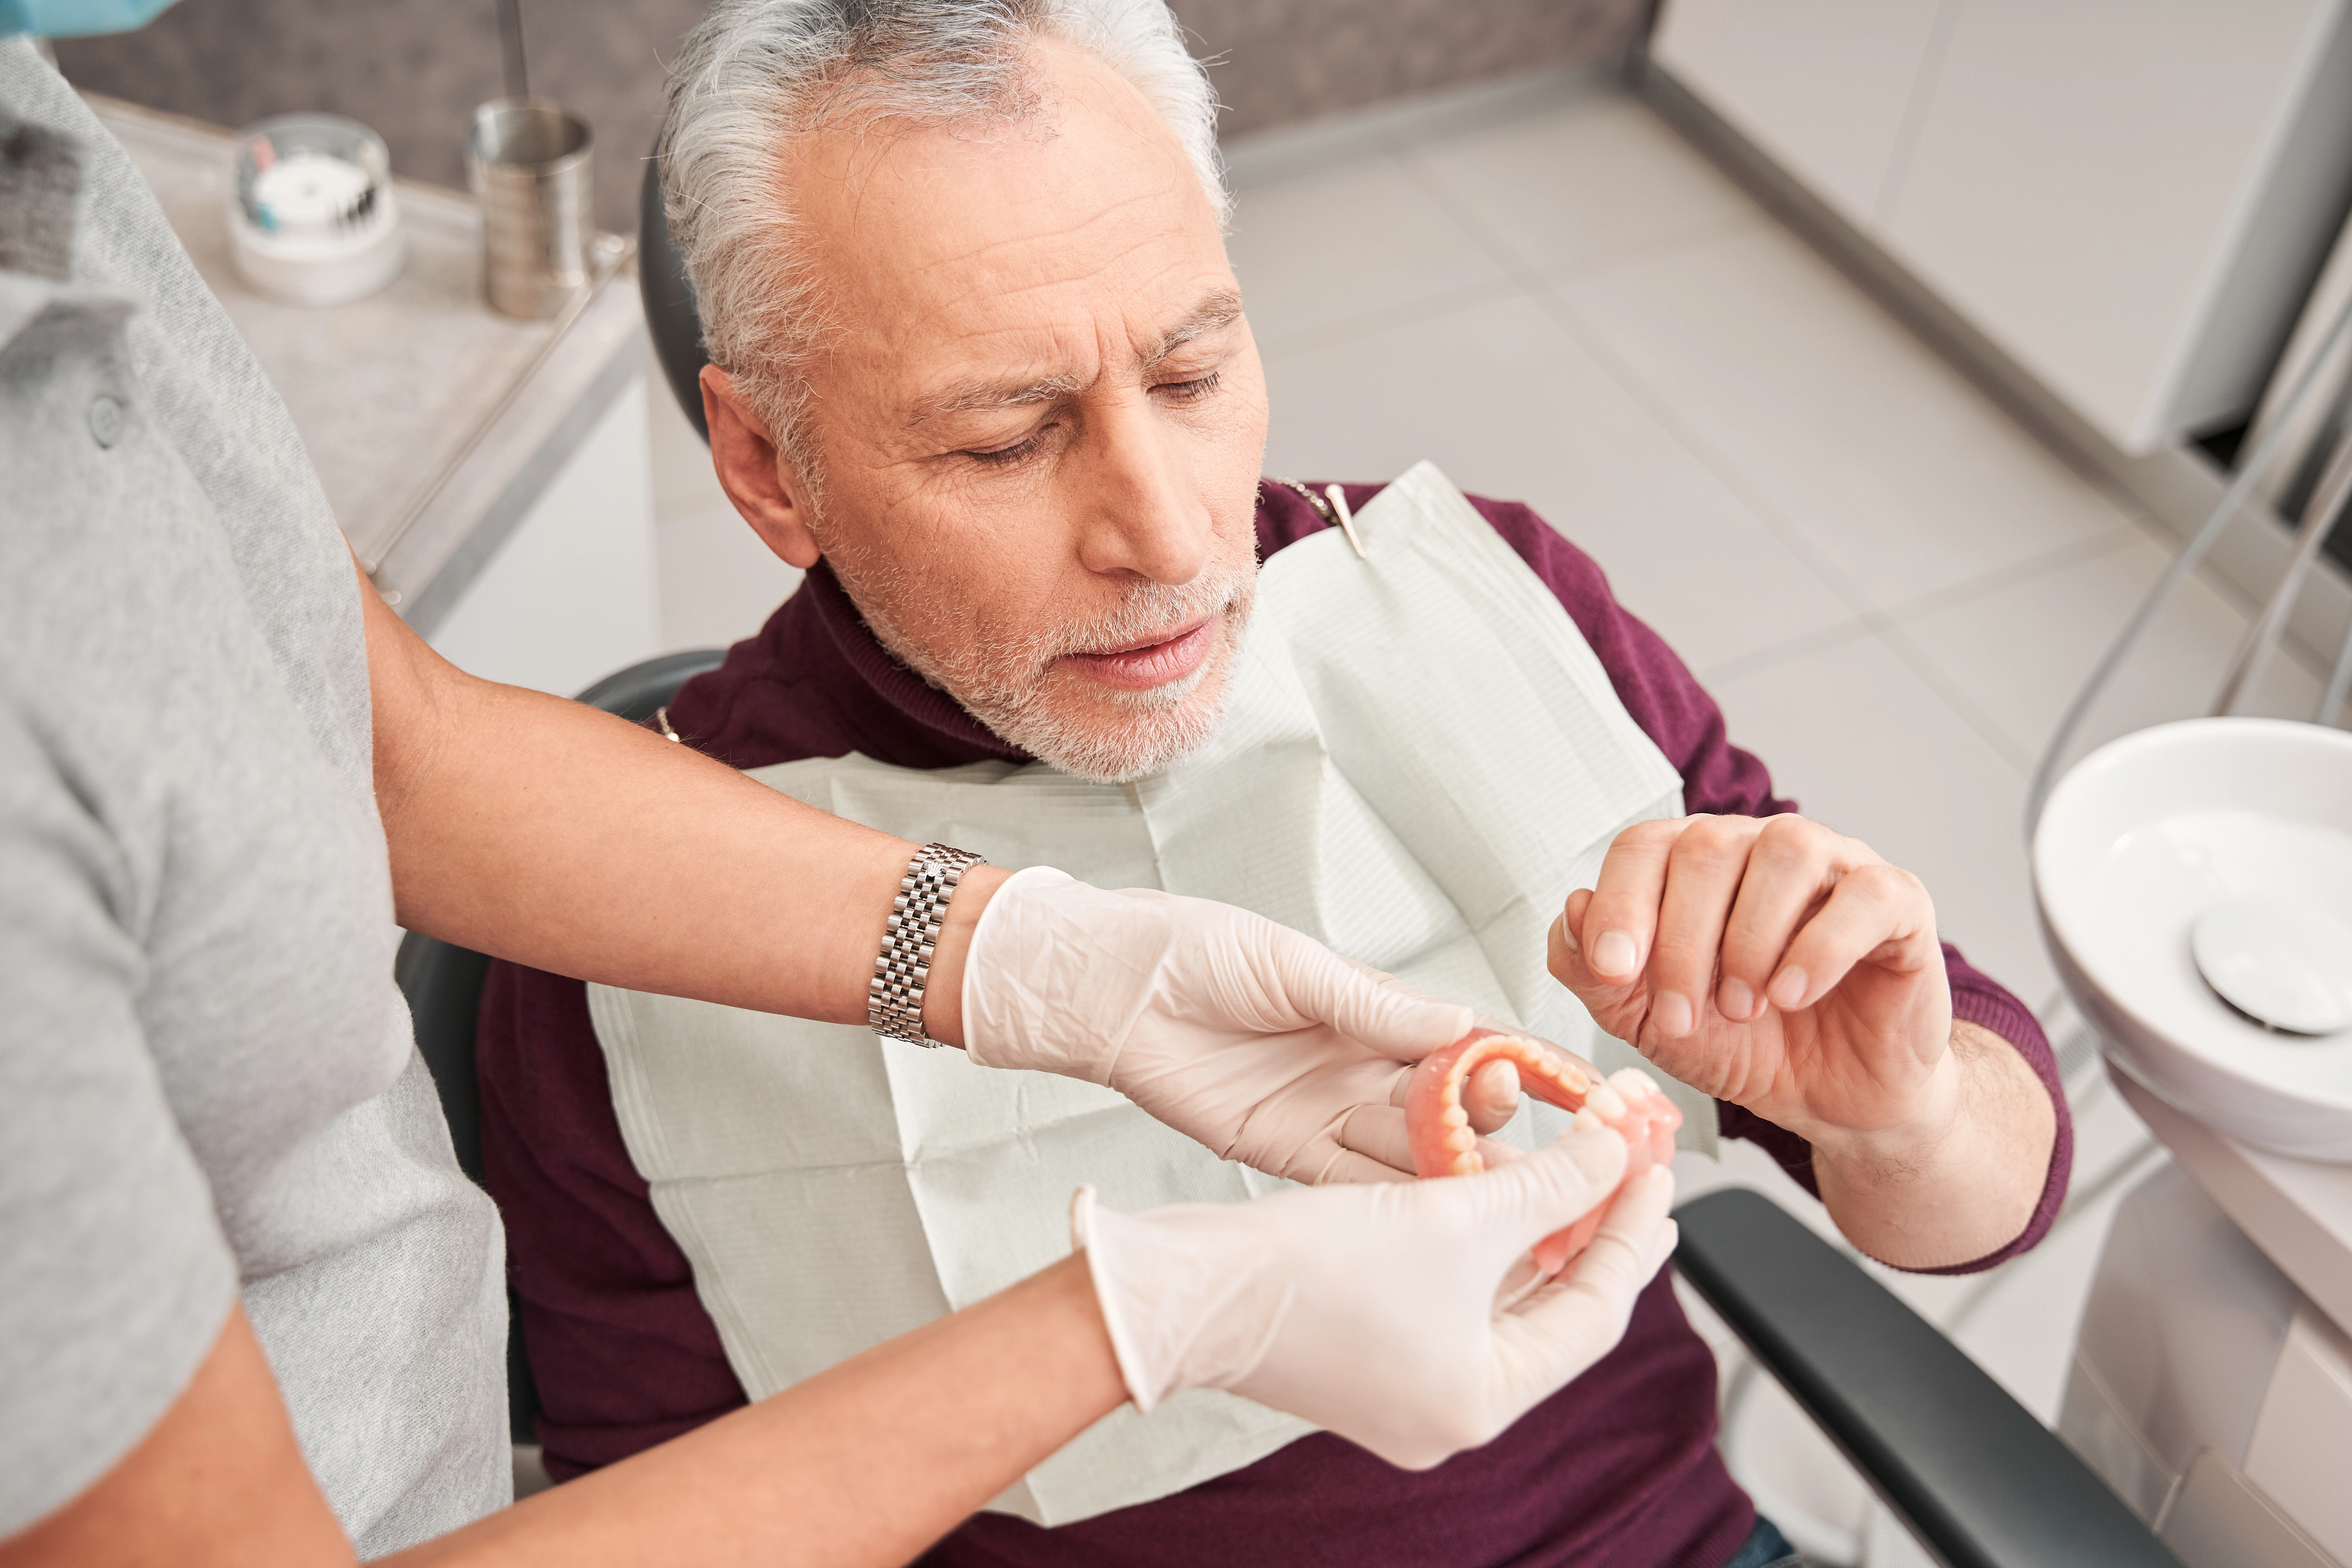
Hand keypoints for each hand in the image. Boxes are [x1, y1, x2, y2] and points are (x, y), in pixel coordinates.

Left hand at [958, 868, 1522, 1183]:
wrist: (1110, 986)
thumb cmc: (1194, 951)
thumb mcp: (1291, 966)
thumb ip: (1372, 1006)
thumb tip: (1461, 1025)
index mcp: (1375, 1011)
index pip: (1468, 1041)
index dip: (1523, 1063)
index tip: (1584, 1087)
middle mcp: (1361, 1067)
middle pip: (1447, 1106)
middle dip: (1491, 1123)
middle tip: (1537, 1138)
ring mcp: (1326, 1113)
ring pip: (1407, 1152)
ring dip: (1454, 1173)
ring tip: (1507, 1194)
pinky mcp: (1284, 1151)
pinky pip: (1348, 1183)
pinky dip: (1389, 1201)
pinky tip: (1432, 1220)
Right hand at [1073, 1131, 1677, 1469]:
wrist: (1188, 1288)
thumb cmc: (1308, 1271)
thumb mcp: (1454, 1215)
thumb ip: (1552, 1183)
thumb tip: (1619, 1150)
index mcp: (1482, 1401)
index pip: (1594, 1311)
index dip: (1630, 1231)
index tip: (1656, 1168)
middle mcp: (1448, 1408)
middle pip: (1553, 1310)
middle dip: (1594, 1233)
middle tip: (1639, 1174)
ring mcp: (1404, 1385)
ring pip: (1502, 1300)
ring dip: (1539, 1231)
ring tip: (1584, 1172)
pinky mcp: (1367, 1352)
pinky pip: (1453, 1296)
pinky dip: (1483, 1244)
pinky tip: (1502, 1193)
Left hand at [1548, 815, 1954, 1147]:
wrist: (1832, 1098)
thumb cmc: (1744, 1045)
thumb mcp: (1649, 1021)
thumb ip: (1596, 973)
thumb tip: (1571, 908)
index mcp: (1697, 865)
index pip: (1645, 844)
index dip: (1621, 902)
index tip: (1613, 970)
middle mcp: (1763, 848)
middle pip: (1708, 845)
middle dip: (1682, 940)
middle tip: (1684, 1015)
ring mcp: (1836, 867)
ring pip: (1785, 851)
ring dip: (1749, 939)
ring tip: (1743, 1006)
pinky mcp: (1899, 903)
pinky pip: (1865, 894)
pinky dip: (1821, 946)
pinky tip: (1793, 993)